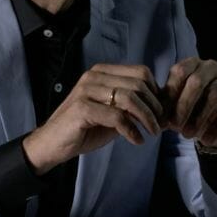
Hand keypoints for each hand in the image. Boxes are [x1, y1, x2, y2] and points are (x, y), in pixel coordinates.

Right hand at [22, 64, 164, 174]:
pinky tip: (136, 140)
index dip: (156, 92)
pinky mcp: (82, 108)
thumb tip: (163, 107)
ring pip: (130, 98)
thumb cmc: (85, 129)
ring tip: (152, 133)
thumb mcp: (113, 114)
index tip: (161, 112)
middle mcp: (94, 76)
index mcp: (102, 72)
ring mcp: (86, 90)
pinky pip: (117, 116)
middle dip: (155, 106)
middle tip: (160, 125)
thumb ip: (133, 106)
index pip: (141, 72)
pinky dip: (131, 130)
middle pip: (138, 84)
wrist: (52, 144)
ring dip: (146, 118)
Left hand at [163, 57, 216, 148]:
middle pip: (196, 82)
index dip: (170, 94)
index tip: (162, 115)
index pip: (179, 72)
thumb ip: (164, 107)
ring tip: (187, 135)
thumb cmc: (189, 110)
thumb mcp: (174, 107)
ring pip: (213, 95)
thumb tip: (154, 119)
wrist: (215, 123)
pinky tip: (206, 140)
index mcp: (191, 64)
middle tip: (174, 127)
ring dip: (199, 118)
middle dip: (183, 106)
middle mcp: (210, 66)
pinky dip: (216, 127)